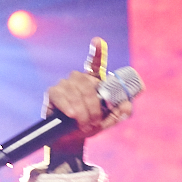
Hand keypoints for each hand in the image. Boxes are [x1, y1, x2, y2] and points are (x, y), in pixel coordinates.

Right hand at [41, 38, 131, 163]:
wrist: (70, 140)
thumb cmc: (89, 126)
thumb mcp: (108, 121)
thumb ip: (119, 112)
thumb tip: (128, 106)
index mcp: (94, 82)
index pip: (95, 63)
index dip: (97, 52)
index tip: (98, 41)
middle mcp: (79, 79)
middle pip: (88, 84)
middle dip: (94, 106)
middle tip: (94, 122)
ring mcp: (65, 84)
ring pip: (76, 92)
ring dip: (83, 112)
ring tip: (84, 125)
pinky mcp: (53, 93)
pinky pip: (61, 96)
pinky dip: (69, 107)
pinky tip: (72, 115)